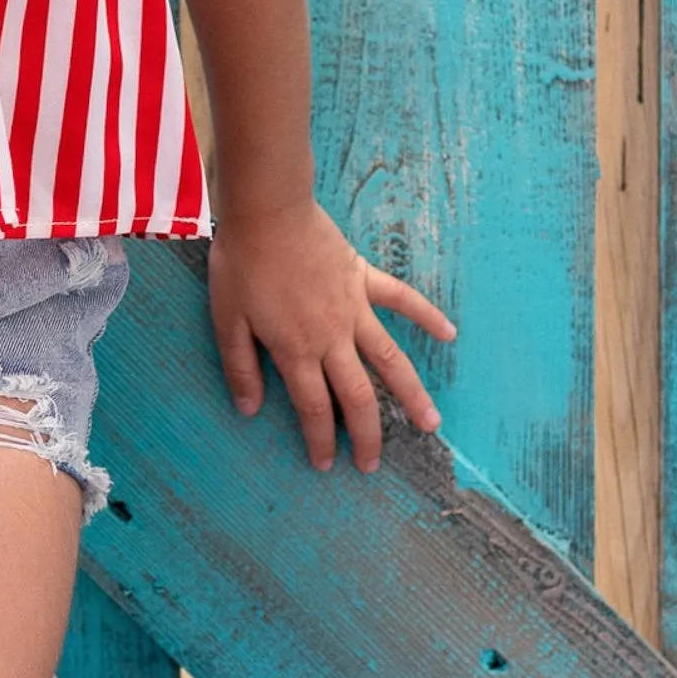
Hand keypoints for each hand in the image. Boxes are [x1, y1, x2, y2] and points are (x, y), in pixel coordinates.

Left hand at [207, 198, 456, 471]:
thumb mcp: (227, 320)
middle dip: (367, 435)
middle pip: (357, 396)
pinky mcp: (364, 279)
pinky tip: (450, 335)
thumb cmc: (241, 265)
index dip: (321, 440)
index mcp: (296, 351)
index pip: (313, 408)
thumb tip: (248, 410)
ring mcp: (354, 309)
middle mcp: (332, 337)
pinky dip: (427, 316)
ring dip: (411, 394)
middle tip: (375, 465)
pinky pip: (403, 300)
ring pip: (390, 360)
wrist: (268, 212)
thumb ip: (240, 367)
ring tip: (432, 424)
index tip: (327, 465)